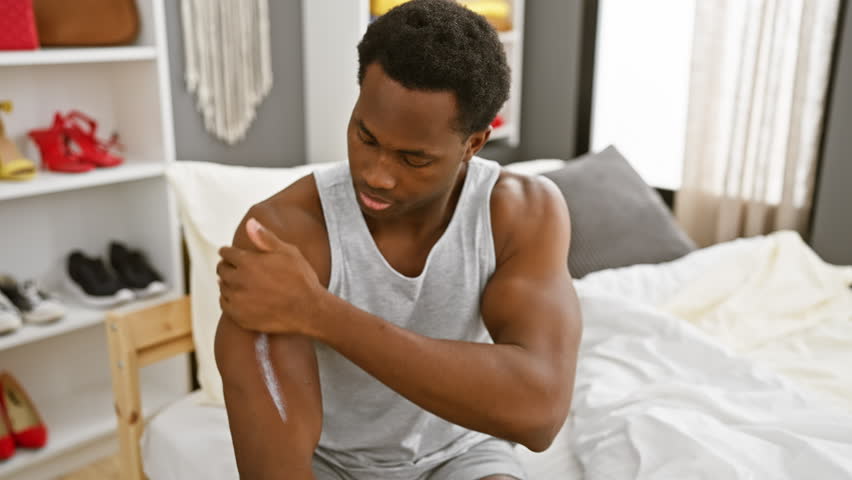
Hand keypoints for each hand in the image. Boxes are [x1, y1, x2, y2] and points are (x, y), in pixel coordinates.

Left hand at [217, 217, 323, 334]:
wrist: (309, 310)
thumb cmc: (301, 279)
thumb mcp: (288, 252)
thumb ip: (265, 238)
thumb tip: (250, 222)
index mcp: (248, 262)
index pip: (226, 253)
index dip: (228, 251)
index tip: (230, 253)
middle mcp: (239, 281)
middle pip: (222, 269)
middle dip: (227, 266)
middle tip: (235, 267)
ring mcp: (238, 300)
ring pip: (222, 287)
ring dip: (228, 283)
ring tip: (240, 282)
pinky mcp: (240, 317)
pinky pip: (224, 304)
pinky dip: (229, 299)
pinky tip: (240, 297)